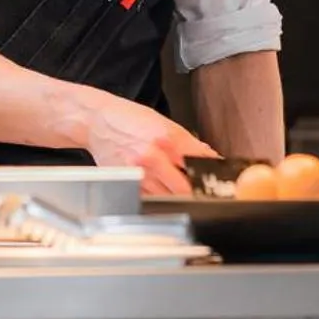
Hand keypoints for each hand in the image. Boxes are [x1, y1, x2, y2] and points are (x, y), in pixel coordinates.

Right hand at [77, 90, 216, 195]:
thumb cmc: (128, 119)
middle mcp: (154, 157)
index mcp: (167, 138)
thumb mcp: (163, 122)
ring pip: (170, 198)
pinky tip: (161, 189)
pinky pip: (152, 199)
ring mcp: (140, 174)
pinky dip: (160, 197)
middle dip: (197, 191)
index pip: (201, 162)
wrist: (96, 122)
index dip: (214, 174)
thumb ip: (188, 142)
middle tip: (204, 192)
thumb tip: (209, 157)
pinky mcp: (129, 184)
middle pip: (187, 187)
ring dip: (179, 196)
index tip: (222, 182)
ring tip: (181, 189)